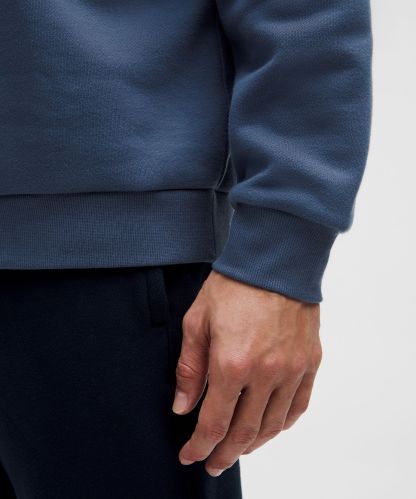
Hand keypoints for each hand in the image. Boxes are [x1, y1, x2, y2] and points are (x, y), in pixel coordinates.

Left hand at [172, 269, 321, 476]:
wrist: (275, 259)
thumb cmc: (233, 285)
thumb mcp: (197, 321)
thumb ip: (190, 368)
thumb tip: (182, 405)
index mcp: (231, 363)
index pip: (213, 422)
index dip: (199, 446)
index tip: (190, 456)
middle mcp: (265, 373)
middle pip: (244, 432)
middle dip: (224, 454)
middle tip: (213, 463)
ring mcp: (292, 369)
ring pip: (273, 425)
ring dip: (253, 444)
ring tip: (238, 448)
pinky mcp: (309, 361)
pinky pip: (299, 405)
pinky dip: (283, 424)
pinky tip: (271, 427)